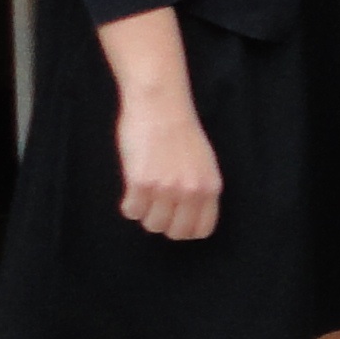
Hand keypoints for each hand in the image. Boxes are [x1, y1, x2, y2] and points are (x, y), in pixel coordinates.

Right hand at [116, 98, 224, 242]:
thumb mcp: (203, 163)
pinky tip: (132, 188)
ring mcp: (166, 188)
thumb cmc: (180, 132)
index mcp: (210, 187)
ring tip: (144, 193)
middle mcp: (191, 191)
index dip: (185, 228)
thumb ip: (199, 190)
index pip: (202, 229)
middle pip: (175, 232)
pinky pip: (131, 212)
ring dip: (145, 213)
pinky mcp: (141, 183)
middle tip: (155, 206)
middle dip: (163, 223)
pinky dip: (129, 204)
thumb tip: (187, 217)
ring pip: (152, 224)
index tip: (174, 219)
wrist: (161, 106)